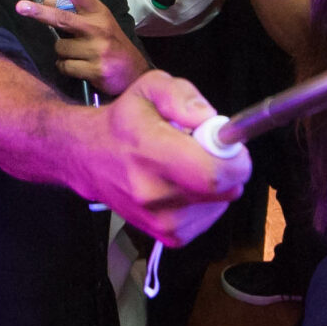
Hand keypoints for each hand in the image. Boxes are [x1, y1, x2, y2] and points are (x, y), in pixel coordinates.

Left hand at [18, 0, 147, 94]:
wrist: (135, 73)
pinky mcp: (95, 70)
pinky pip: (64, 66)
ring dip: (62, 53)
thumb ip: (74, 12)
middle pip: (63, 19)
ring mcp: (97, 50)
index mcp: (99, 13)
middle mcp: (99, 28)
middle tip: (20, 6)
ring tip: (79, 55)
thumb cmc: (111, 43)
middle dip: (39, 13)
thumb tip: (45, 2)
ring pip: (60, 48)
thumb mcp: (98, 23)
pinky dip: (66, 67)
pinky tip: (80, 67)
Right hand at [86, 73, 250, 246]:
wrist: (91, 159)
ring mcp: (161, 221)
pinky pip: (210, 218)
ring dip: (215, 185)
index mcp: (150, 153)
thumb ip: (181, 96)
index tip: (229, 144)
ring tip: (187, 167)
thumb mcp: (150, 88)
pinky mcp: (168, 237)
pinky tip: (183, 186)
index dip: (235, 159)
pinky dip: (206, 202)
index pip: (212, 173)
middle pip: (224, 191)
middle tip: (208, 151)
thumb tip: (208, 119)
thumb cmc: (124, 123)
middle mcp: (154, 194)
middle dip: (228, 167)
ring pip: (221, 204)